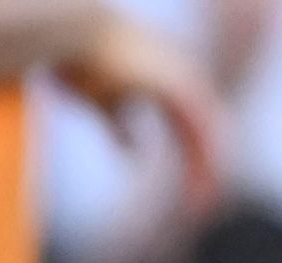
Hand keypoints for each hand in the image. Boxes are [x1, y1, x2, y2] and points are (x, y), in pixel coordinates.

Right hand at [61, 6, 226, 208]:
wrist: (73, 34)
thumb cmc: (80, 63)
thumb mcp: (103, 104)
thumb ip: (120, 127)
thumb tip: (134, 155)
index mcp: (161, 83)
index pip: (186, 131)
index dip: (191, 163)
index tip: (190, 196)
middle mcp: (178, 79)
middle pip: (202, 134)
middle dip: (204, 172)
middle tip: (203, 209)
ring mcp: (183, 78)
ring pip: (207, 134)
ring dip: (208, 171)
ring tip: (203, 207)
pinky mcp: (179, 84)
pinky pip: (202, 129)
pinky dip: (206, 157)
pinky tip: (205, 182)